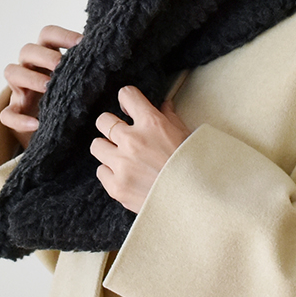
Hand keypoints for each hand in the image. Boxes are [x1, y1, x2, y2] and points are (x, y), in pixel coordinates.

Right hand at [0, 25, 82, 149]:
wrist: (57, 126)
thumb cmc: (73, 95)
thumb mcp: (80, 79)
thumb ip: (89, 68)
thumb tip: (116, 57)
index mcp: (47, 54)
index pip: (48, 34)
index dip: (63, 35)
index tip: (82, 44)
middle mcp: (30, 66)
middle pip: (28, 49)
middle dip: (45, 56)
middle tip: (61, 65)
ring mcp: (19, 89)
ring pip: (12, 71)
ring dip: (30, 77)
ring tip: (49, 88)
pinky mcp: (16, 111)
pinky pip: (7, 114)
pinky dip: (19, 119)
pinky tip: (37, 124)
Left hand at [91, 86, 191, 213]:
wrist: (197, 201)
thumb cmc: (196, 167)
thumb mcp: (187, 136)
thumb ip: (170, 118)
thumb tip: (164, 105)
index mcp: (152, 124)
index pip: (127, 95)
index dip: (128, 99)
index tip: (129, 107)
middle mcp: (132, 141)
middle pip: (103, 120)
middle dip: (113, 125)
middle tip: (123, 134)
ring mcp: (122, 165)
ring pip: (97, 145)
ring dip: (109, 149)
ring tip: (122, 157)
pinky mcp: (117, 187)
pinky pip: (101, 171)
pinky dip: (111, 172)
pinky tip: (126, 175)